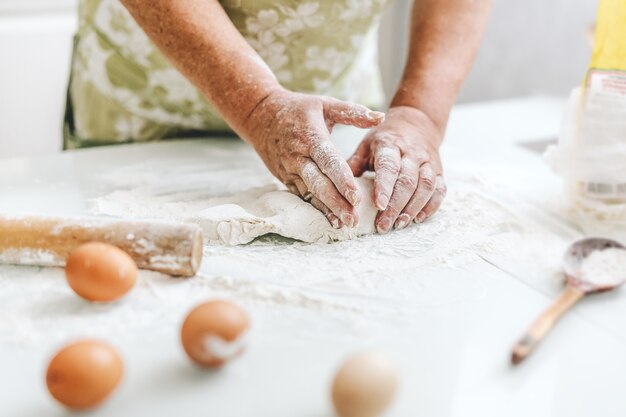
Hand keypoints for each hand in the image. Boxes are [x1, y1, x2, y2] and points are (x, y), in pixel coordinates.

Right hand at [243, 88, 384, 227]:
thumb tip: (380, 117)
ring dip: (327, 210)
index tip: (356, 197)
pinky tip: (330, 220)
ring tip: (344, 225)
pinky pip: (302, 196)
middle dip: (336, 203)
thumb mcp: (324, 103)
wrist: (259, 115)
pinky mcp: (286, 179)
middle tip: (354, 219)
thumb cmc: (298, 109)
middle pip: (319, 184)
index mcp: (311, 137)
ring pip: (310, 194)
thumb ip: (352, 112)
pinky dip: (316, 209)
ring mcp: (290, 170)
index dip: (342, 180)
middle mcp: (299, 156)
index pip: (329, 161)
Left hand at [347, 106, 446, 232]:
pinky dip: (431, 206)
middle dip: (395, 206)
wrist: (416, 124)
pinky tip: (418, 219)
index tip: (378, 206)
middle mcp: (412, 152)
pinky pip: (440, 190)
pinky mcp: (439, 171)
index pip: (388, 166)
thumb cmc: (384, 141)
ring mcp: (428, 161)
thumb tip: (337, 190)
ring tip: (399, 224)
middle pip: (407, 181)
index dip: (384, 187)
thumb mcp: (365, 146)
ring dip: (413, 208)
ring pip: (426, 186)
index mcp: (390, 144)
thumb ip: (353, 166)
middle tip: (384, 226)